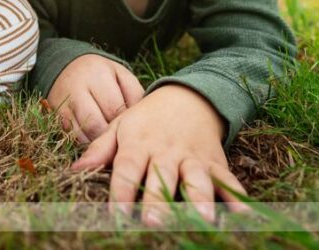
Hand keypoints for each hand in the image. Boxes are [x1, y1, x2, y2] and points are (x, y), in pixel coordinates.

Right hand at [48, 54, 143, 143]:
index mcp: (97, 75)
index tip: (136, 131)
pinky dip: (87, 145)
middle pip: (97, 124)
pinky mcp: (57, 117)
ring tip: (113, 146)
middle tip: (124, 144)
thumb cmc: (102, 75)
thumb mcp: (121, 76)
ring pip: (83, 134)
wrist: (66, 67)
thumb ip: (134, 94)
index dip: (126, 123)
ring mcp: (64, 105)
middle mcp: (77, 89)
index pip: (115, 107)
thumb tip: (143, 122)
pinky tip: (99, 146)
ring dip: (99, 145)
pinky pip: (73, 138)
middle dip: (112, 137)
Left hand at [72, 84, 247, 224]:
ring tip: (202, 220)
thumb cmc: (147, 119)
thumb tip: (74, 170)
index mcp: (138, 144)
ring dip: (199, 200)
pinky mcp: (215, 161)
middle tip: (154, 222)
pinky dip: (236, 197)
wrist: (188, 96)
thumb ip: (99, 150)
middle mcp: (165, 152)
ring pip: (196, 180)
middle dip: (158, 201)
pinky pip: (227, 180)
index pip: (126, 170)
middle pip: (161, 178)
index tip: (116, 216)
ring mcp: (193, 157)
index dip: (120, 192)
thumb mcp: (120, 127)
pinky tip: (244, 214)